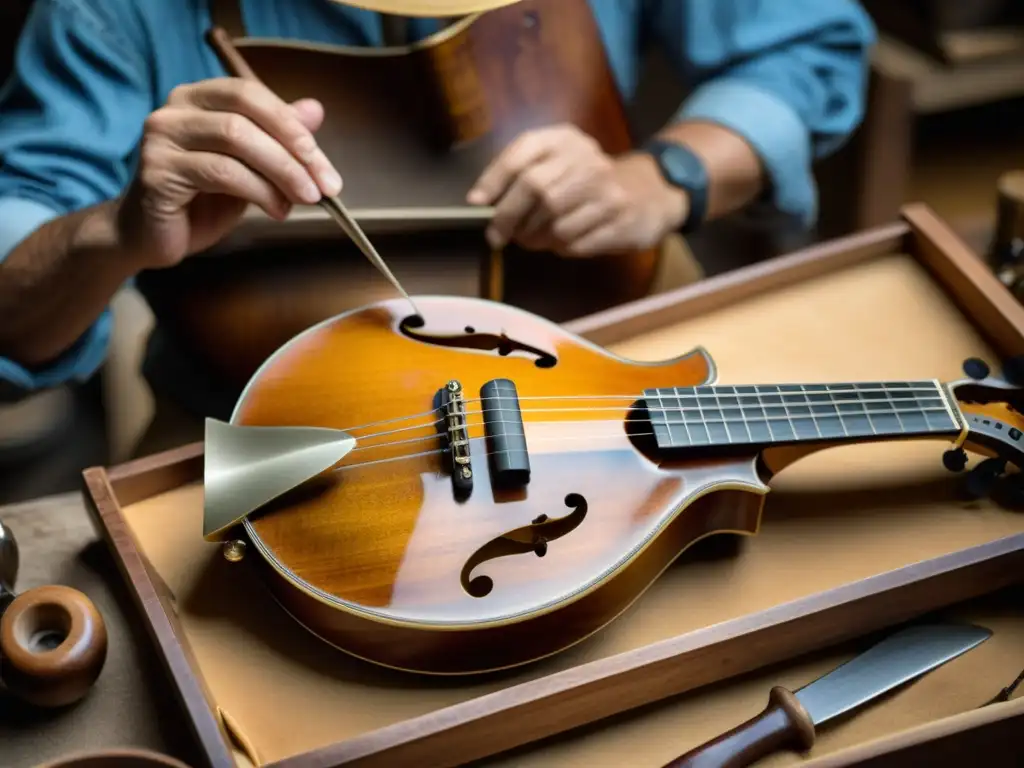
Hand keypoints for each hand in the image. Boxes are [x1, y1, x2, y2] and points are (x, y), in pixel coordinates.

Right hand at [116, 78, 342, 268]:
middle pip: (245, 115)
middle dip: (294, 152)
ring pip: (234, 139)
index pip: (251, 94)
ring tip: (305, 199)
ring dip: (281, 172)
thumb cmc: (201, 201)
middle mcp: (174, 109)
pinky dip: (258, 191)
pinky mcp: (157, 172)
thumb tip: (315, 109)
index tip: (323, 163)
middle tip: (324, 186)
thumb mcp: (250, 168)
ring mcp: (161, 138)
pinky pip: (219, 172)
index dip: (292, 126)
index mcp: (198, 98)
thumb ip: (277, 138)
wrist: (151, 238)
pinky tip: (277, 210)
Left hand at [467, 124, 687, 256]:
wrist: (650, 191)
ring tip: (531, 239)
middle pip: (535, 189)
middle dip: (508, 217)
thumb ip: (521, 172)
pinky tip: (561, 242)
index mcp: (566, 139)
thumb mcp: (559, 161)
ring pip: (553, 222)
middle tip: (497, 236)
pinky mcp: (620, 222)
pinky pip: (574, 244)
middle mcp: (588, 160)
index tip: (477, 203)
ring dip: (533, 238)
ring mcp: (607, 192)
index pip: (523, 153)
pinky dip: (560, 248)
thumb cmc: (589, 179)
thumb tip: (480, 201)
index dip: (494, 179)